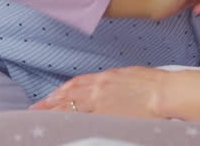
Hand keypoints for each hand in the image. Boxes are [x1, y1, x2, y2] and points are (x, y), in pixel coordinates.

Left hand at [31, 67, 167, 117]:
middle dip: (50, 103)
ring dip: (53, 111)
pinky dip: (68, 120)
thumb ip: (115, 83)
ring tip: (39, 117)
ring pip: (69, 107)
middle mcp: (98, 88)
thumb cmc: (154, 85)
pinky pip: (81, 119)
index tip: (51, 97)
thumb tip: (111, 88)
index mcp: (105, 77)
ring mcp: (100, 102)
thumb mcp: (131, 76)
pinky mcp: (105, 115)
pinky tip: (60, 124)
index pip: (76, 84)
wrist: (164, 92)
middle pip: (67, 96)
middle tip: (35, 110)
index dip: (61, 91)